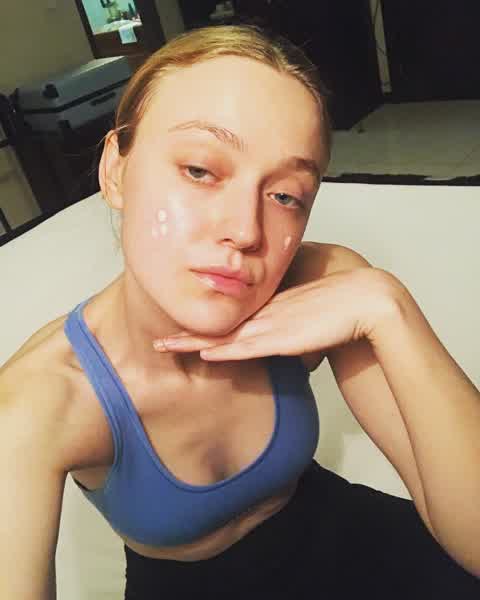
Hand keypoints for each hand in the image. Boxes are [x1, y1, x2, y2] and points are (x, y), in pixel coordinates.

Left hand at [153, 267, 397, 360]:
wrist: (364, 299)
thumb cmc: (341, 309)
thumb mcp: (310, 321)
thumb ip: (294, 332)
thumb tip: (290, 346)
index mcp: (271, 310)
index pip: (230, 321)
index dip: (204, 327)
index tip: (183, 332)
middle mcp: (265, 316)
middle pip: (219, 328)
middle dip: (187, 334)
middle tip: (159, 341)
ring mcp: (272, 326)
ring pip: (225, 337)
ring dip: (193, 343)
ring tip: (165, 347)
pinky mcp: (284, 337)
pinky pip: (247, 346)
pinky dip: (224, 350)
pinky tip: (204, 353)